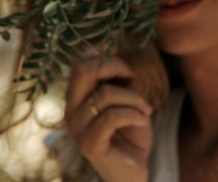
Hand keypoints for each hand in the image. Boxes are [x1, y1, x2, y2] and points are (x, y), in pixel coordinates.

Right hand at [65, 55, 153, 181]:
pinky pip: (112, 117)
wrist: (133, 171)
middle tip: (134, 77)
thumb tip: (121, 49)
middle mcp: (71, 109)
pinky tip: (144, 121)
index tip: (128, 66)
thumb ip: (122, 78)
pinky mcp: (89, 144)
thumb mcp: (128, 99)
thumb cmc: (131, 133)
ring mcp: (77, 128)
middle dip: (114, 66)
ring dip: (134, 99)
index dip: (106, 54)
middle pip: (82, 69)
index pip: (80, 61)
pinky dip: (134, 115)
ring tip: (146, 109)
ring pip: (105, 94)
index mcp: (77, 96)